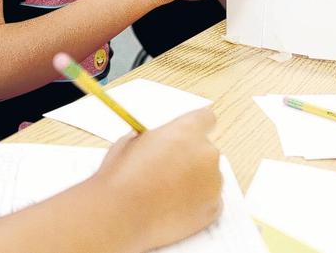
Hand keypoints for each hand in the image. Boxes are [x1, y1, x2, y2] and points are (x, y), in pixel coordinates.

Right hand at [91, 106, 223, 251]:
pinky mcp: (214, 208)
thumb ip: (153, 138)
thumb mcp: (130, 143)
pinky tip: (172, 207)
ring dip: (194, 181)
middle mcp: (205, 154)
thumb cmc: (122, 180)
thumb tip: (156, 142)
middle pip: (206, 150)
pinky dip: (196, 204)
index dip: (195, 127)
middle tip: (167, 170)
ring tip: (165, 193)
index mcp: (186, 131)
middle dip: (190, 158)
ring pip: (209, 177)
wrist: (121, 216)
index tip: (188, 136)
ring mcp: (213, 183)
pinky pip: (210, 201)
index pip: (205, 118)